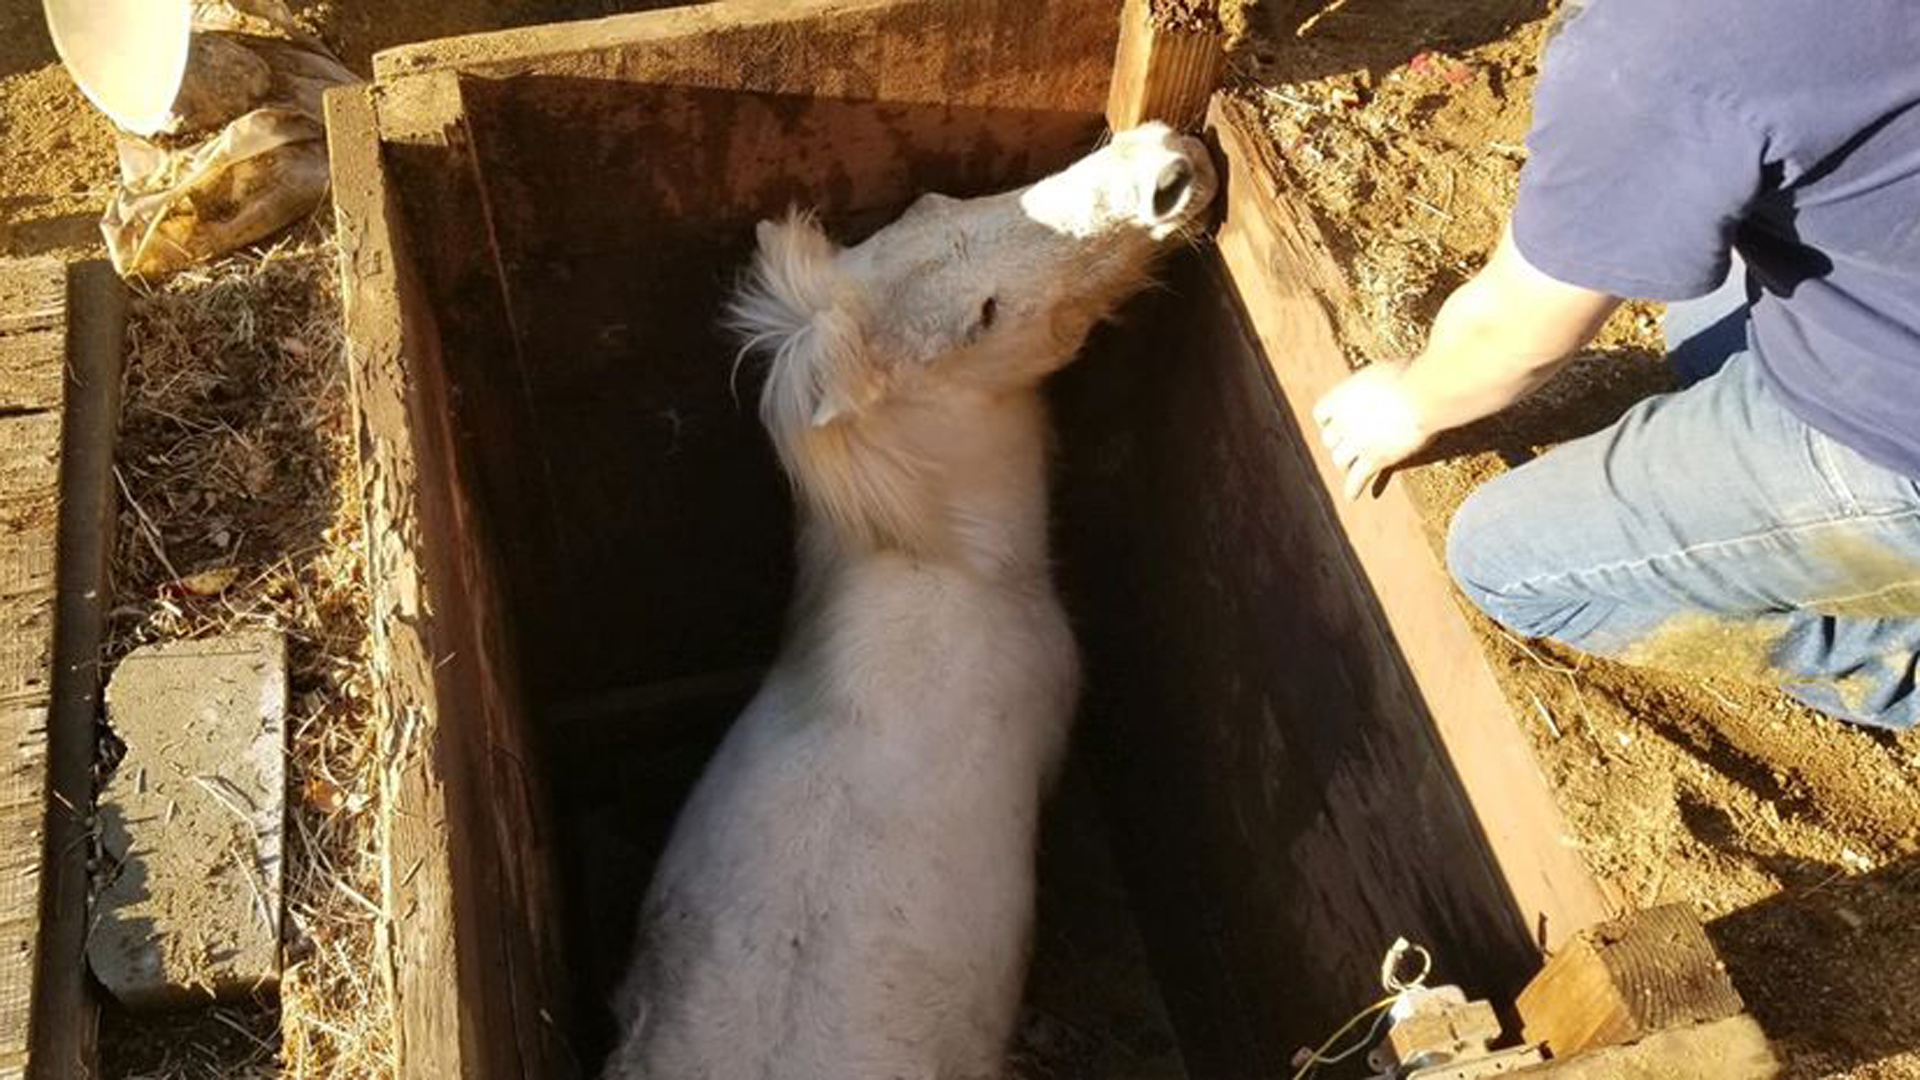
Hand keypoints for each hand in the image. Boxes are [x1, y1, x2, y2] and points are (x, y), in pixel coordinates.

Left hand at [1312, 360, 1430, 499]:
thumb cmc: (1411, 375)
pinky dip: (1354, 488)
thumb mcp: (1383, 371)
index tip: (1334, 423)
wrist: (1422, 393)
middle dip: (1339, 443)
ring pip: (1340, 460)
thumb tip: (1384, 382)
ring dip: (1346, 464)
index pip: (1321, 413)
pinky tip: (1352, 496)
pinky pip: (1358, 478)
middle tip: (1349, 448)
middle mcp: (1343, 420)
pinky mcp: (1374, 459)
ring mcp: (1357, 442)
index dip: (1328, 420)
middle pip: (1330, 440)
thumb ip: (1374, 385)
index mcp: (1342, 396)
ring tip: (1352, 469)